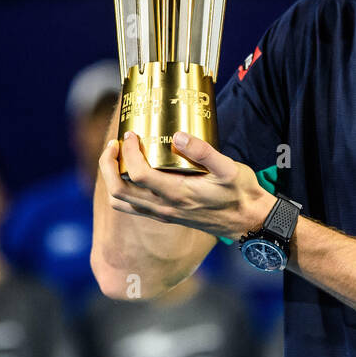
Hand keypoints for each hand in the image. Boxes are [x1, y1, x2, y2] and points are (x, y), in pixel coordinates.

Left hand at [99, 128, 277, 242]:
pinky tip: (133, 172)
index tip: (132, 135)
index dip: (129, 152)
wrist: (248, 222)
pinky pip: (132, 206)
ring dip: (111, 178)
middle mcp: (164, 208)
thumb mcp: (229, 168)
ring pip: (121, 201)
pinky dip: (123, 189)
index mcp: (177, 194)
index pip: (138, 174)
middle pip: (119, 190)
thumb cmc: (240, 193)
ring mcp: (163, 214)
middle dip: (108, 165)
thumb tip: (179, 135)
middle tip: (115, 144)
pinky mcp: (165, 216)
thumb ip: (204, 152)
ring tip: (117, 157)